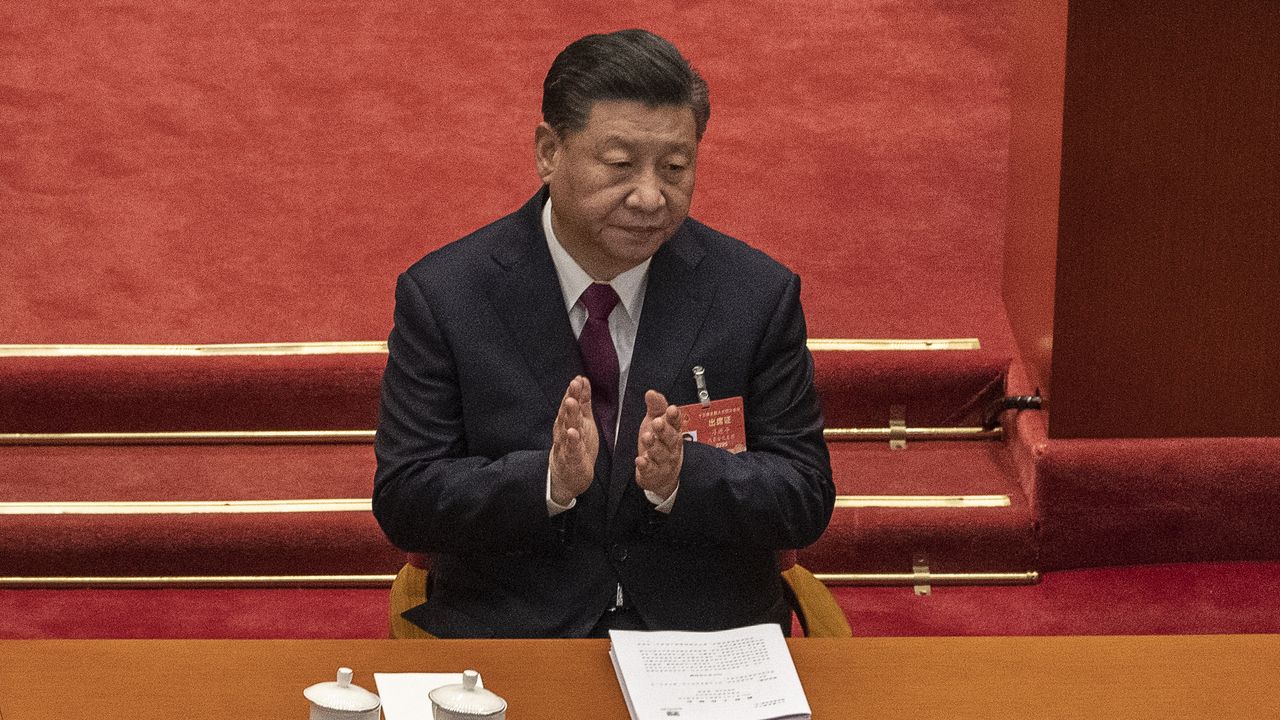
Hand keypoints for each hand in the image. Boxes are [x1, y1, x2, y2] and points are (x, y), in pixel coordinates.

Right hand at [549, 376, 598, 505]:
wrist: (569, 475)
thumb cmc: (576, 445)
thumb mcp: (583, 421)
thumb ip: (582, 401)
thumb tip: (582, 379)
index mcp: (568, 422)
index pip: (570, 404)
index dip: (574, 391)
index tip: (578, 378)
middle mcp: (564, 431)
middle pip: (566, 413)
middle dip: (570, 398)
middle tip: (574, 384)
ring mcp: (566, 445)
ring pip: (566, 428)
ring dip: (568, 416)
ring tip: (571, 402)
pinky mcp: (571, 459)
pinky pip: (571, 449)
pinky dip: (572, 441)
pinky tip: (573, 432)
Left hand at [634, 389, 683, 500]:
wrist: (662, 475)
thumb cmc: (660, 443)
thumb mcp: (656, 421)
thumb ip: (655, 407)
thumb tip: (651, 392)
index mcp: (673, 431)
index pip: (676, 423)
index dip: (674, 416)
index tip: (671, 409)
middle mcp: (671, 447)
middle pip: (670, 438)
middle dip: (664, 430)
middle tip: (657, 422)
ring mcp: (664, 461)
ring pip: (660, 453)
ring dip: (654, 445)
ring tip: (647, 437)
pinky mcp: (654, 474)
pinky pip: (651, 470)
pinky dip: (646, 465)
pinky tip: (640, 460)